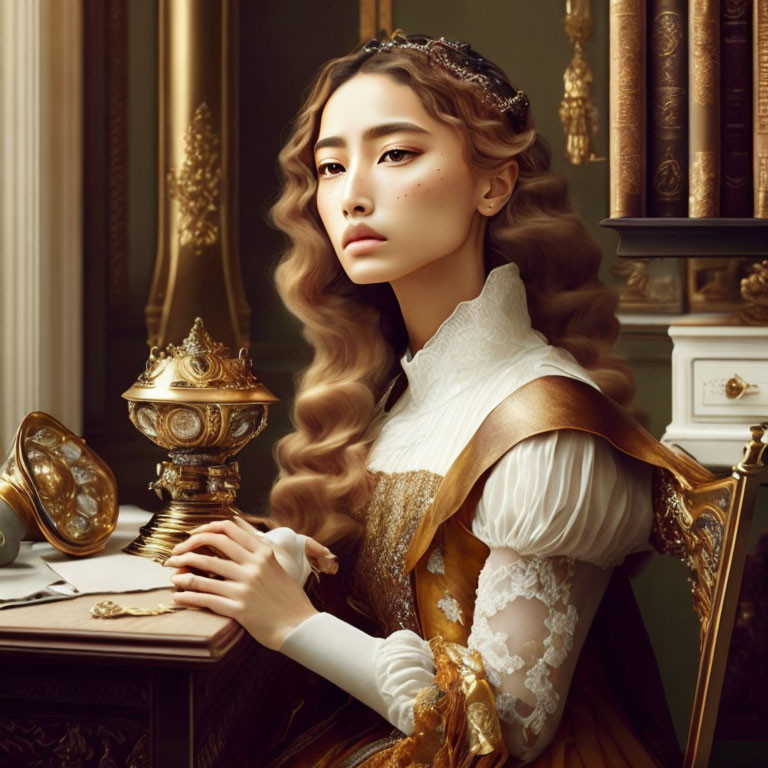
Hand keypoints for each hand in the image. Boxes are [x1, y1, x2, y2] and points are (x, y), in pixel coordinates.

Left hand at [164, 518, 330, 649]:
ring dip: (182, 573)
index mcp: (263, 553)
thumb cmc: (288, 596)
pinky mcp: (238, 609)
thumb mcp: (277, 563)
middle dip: (187, 547)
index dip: (205, 529)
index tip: (192, 535)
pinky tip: (178, 596)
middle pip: (212, 545)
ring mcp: (245, 587)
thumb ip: (256, 544)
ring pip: (203, 572)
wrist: (299, 626)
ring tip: (172, 576)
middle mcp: (253, 566)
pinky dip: (187, 597)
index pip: (228, 529)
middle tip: (175, 554)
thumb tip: (237, 522)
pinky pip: (205, 599)